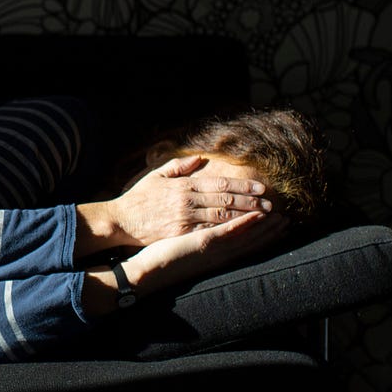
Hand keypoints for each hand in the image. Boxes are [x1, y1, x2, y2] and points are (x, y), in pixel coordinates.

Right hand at [107, 156, 270, 246]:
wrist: (120, 220)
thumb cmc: (139, 197)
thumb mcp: (156, 175)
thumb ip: (179, 166)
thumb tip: (198, 158)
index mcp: (184, 185)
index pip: (220, 183)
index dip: (242, 186)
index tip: (260, 188)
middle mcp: (187, 200)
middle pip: (226, 200)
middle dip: (251, 202)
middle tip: (270, 204)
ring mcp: (184, 218)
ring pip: (222, 217)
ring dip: (245, 217)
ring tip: (264, 218)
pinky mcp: (180, 233)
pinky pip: (209, 232)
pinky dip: (228, 231)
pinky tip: (243, 232)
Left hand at [124, 211, 288, 293]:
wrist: (145, 274)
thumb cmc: (162, 262)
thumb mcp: (185, 250)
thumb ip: (200, 242)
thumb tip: (208, 236)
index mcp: (215, 257)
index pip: (244, 246)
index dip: (262, 237)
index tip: (277, 228)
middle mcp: (218, 257)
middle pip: (251, 244)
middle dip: (271, 233)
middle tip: (289, 222)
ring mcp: (212, 251)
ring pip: (244, 237)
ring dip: (264, 227)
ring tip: (281, 217)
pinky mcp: (202, 244)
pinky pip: (226, 233)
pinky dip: (243, 225)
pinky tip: (256, 216)